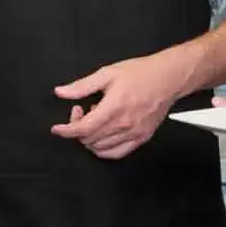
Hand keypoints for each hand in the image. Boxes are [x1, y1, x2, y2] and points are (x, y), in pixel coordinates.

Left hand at [51, 51, 184, 159]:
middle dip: (77, 128)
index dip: (66, 130)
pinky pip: (117, 153)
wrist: (168, 78)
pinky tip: (102, 136)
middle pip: (90, 139)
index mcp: (114, 107)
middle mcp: (124, 124)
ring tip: (95, 119)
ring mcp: (134, 134)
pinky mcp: (142, 138)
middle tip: (81, 112)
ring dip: (90, 138)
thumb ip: (82, 86)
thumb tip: (61, 92)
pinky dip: (103, 150)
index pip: (84, 128)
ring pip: (101, 148)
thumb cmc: (140, 73)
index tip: (57, 129)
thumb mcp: (107, 73)